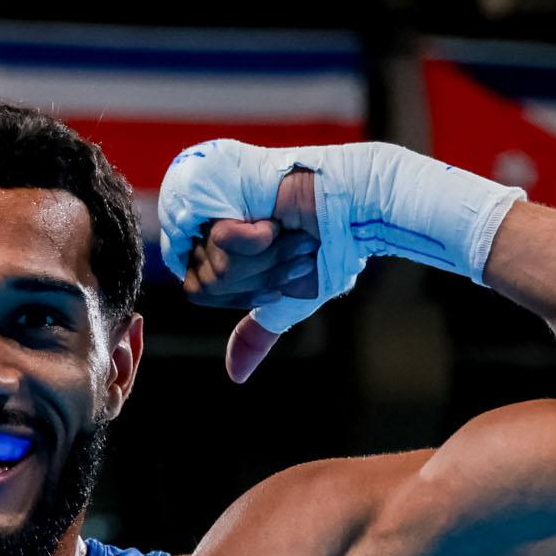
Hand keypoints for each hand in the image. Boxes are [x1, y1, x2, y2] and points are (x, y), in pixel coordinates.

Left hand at [160, 138, 526, 381]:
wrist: (356, 207)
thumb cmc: (329, 246)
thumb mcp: (286, 298)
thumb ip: (255, 331)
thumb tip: (235, 375)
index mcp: (209, 244)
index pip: (198, 291)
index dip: (244, 289)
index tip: (281, 268)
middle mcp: (199, 220)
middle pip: (200, 282)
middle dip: (255, 275)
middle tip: (287, 244)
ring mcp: (201, 197)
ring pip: (209, 264)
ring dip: (260, 258)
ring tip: (283, 230)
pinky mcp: (210, 181)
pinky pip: (218, 240)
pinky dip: (255, 238)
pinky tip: (272, 220)